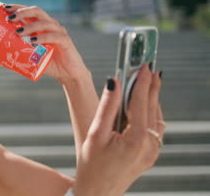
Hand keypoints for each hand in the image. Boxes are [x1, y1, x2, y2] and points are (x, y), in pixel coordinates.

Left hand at [4, 5, 88, 82]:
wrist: (67, 74)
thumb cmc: (48, 63)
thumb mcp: (31, 55)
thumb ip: (19, 51)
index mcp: (41, 26)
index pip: (29, 11)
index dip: (18, 7)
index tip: (4, 8)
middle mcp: (51, 25)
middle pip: (36, 11)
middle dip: (22, 12)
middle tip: (10, 18)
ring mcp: (59, 32)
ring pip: (44, 23)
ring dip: (30, 26)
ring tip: (18, 32)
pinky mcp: (66, 41)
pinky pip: (55, 36)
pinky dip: (43, 37)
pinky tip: (34, 41)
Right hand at [73, 65, 163, 195]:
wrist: (97, 192)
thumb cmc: (91, 166)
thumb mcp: (96, 134)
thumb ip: (107, 106)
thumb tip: (114, 81)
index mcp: (136, 139)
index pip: (141, 102)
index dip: (142, 81)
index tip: (143, 65)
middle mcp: (149, 145)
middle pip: (153, 108)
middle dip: (151, 86)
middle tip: (150, 68)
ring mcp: (152, 152)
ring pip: (156, 118)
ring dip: (152, 99)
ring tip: (148, 82)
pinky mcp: (150, 155)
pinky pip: (155, 129)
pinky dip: (151, 113)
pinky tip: (145, 105)